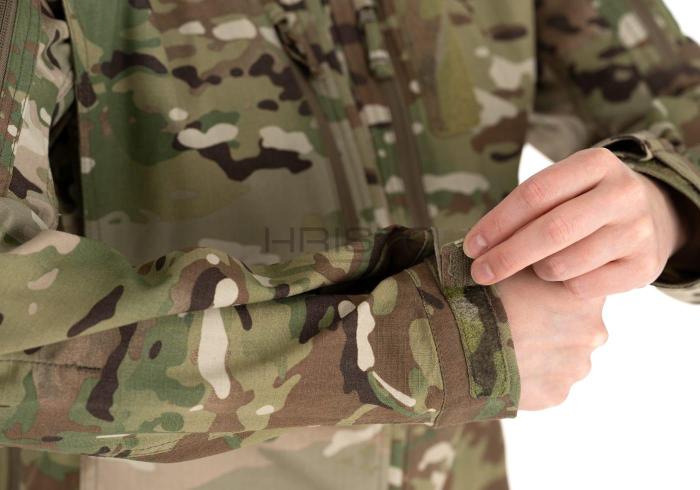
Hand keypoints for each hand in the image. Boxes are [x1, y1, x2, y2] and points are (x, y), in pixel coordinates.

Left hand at [464, 148, 687, 297]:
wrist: (651, 217)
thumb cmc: (583, 203)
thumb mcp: (563, 189)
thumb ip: (526, 207)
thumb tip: (476, 246)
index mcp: (596, 163)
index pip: (535, 193)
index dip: (497, 222)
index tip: (471, 246)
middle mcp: (623, 193)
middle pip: (551, 230)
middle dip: (507, 256)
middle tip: (479, 272)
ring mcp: (638, 230)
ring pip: (565, 263)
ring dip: (537, 271)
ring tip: (537, 266)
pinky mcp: (645, 267)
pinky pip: (583, 287)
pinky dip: (562, 286)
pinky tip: (565, 276)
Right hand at [497, 266, 607, 409]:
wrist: (460, 341)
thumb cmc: (485, 296)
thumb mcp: (515, 264)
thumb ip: (539, 261)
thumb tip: (542, 256)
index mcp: (586, 295)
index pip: (582, 289)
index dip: (556, 289)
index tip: (532, 291)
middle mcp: (592, 332)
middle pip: (576, 326)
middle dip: (552, 324)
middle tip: (516, 319)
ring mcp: (575, 367)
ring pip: (563, 357)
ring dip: (542, 351)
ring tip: (507, 344)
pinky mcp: (556, 394)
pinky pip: (547, 383)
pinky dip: (531, 376)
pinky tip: (507, 364)